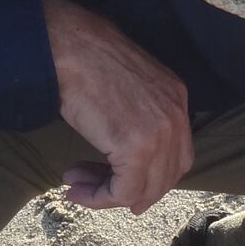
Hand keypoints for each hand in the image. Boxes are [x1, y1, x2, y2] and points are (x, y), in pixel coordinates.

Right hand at [42, 0, 192, 213]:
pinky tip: (77, 189)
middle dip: (130, 191)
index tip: (119, 184)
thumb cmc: (85, 60)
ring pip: (145, 189)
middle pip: (165, 177)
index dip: (149, 179)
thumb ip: (135, 117)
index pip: (175, 156)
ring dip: (108, 195)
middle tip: (95, 190)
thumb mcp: (126, 87)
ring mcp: (160, 134)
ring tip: (77, 186)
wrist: (68, 47)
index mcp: (175, 99)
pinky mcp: (136, 148)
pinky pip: (123, 191)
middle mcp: (176, 117)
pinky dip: (100, 198)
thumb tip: (122, 153)